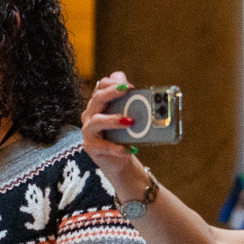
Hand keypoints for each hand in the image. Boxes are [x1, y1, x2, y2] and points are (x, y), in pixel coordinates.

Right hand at [78, 71, 150, 188]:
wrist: (117, 161)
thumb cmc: (123, 137)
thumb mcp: (129, 119)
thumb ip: (135, 107)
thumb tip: (154, 102)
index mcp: (100, 104)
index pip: (102, 86)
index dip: (114, 83)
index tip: (129, 86)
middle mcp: (91, 114)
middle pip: (97, 98)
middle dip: (112, 92)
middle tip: (126, 91)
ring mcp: (88, 130)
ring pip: (97, 121)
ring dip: (112, 120)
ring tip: (128, 121)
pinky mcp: (91, 146)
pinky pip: (102, 145)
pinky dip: (116, 147)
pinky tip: (128, 149)